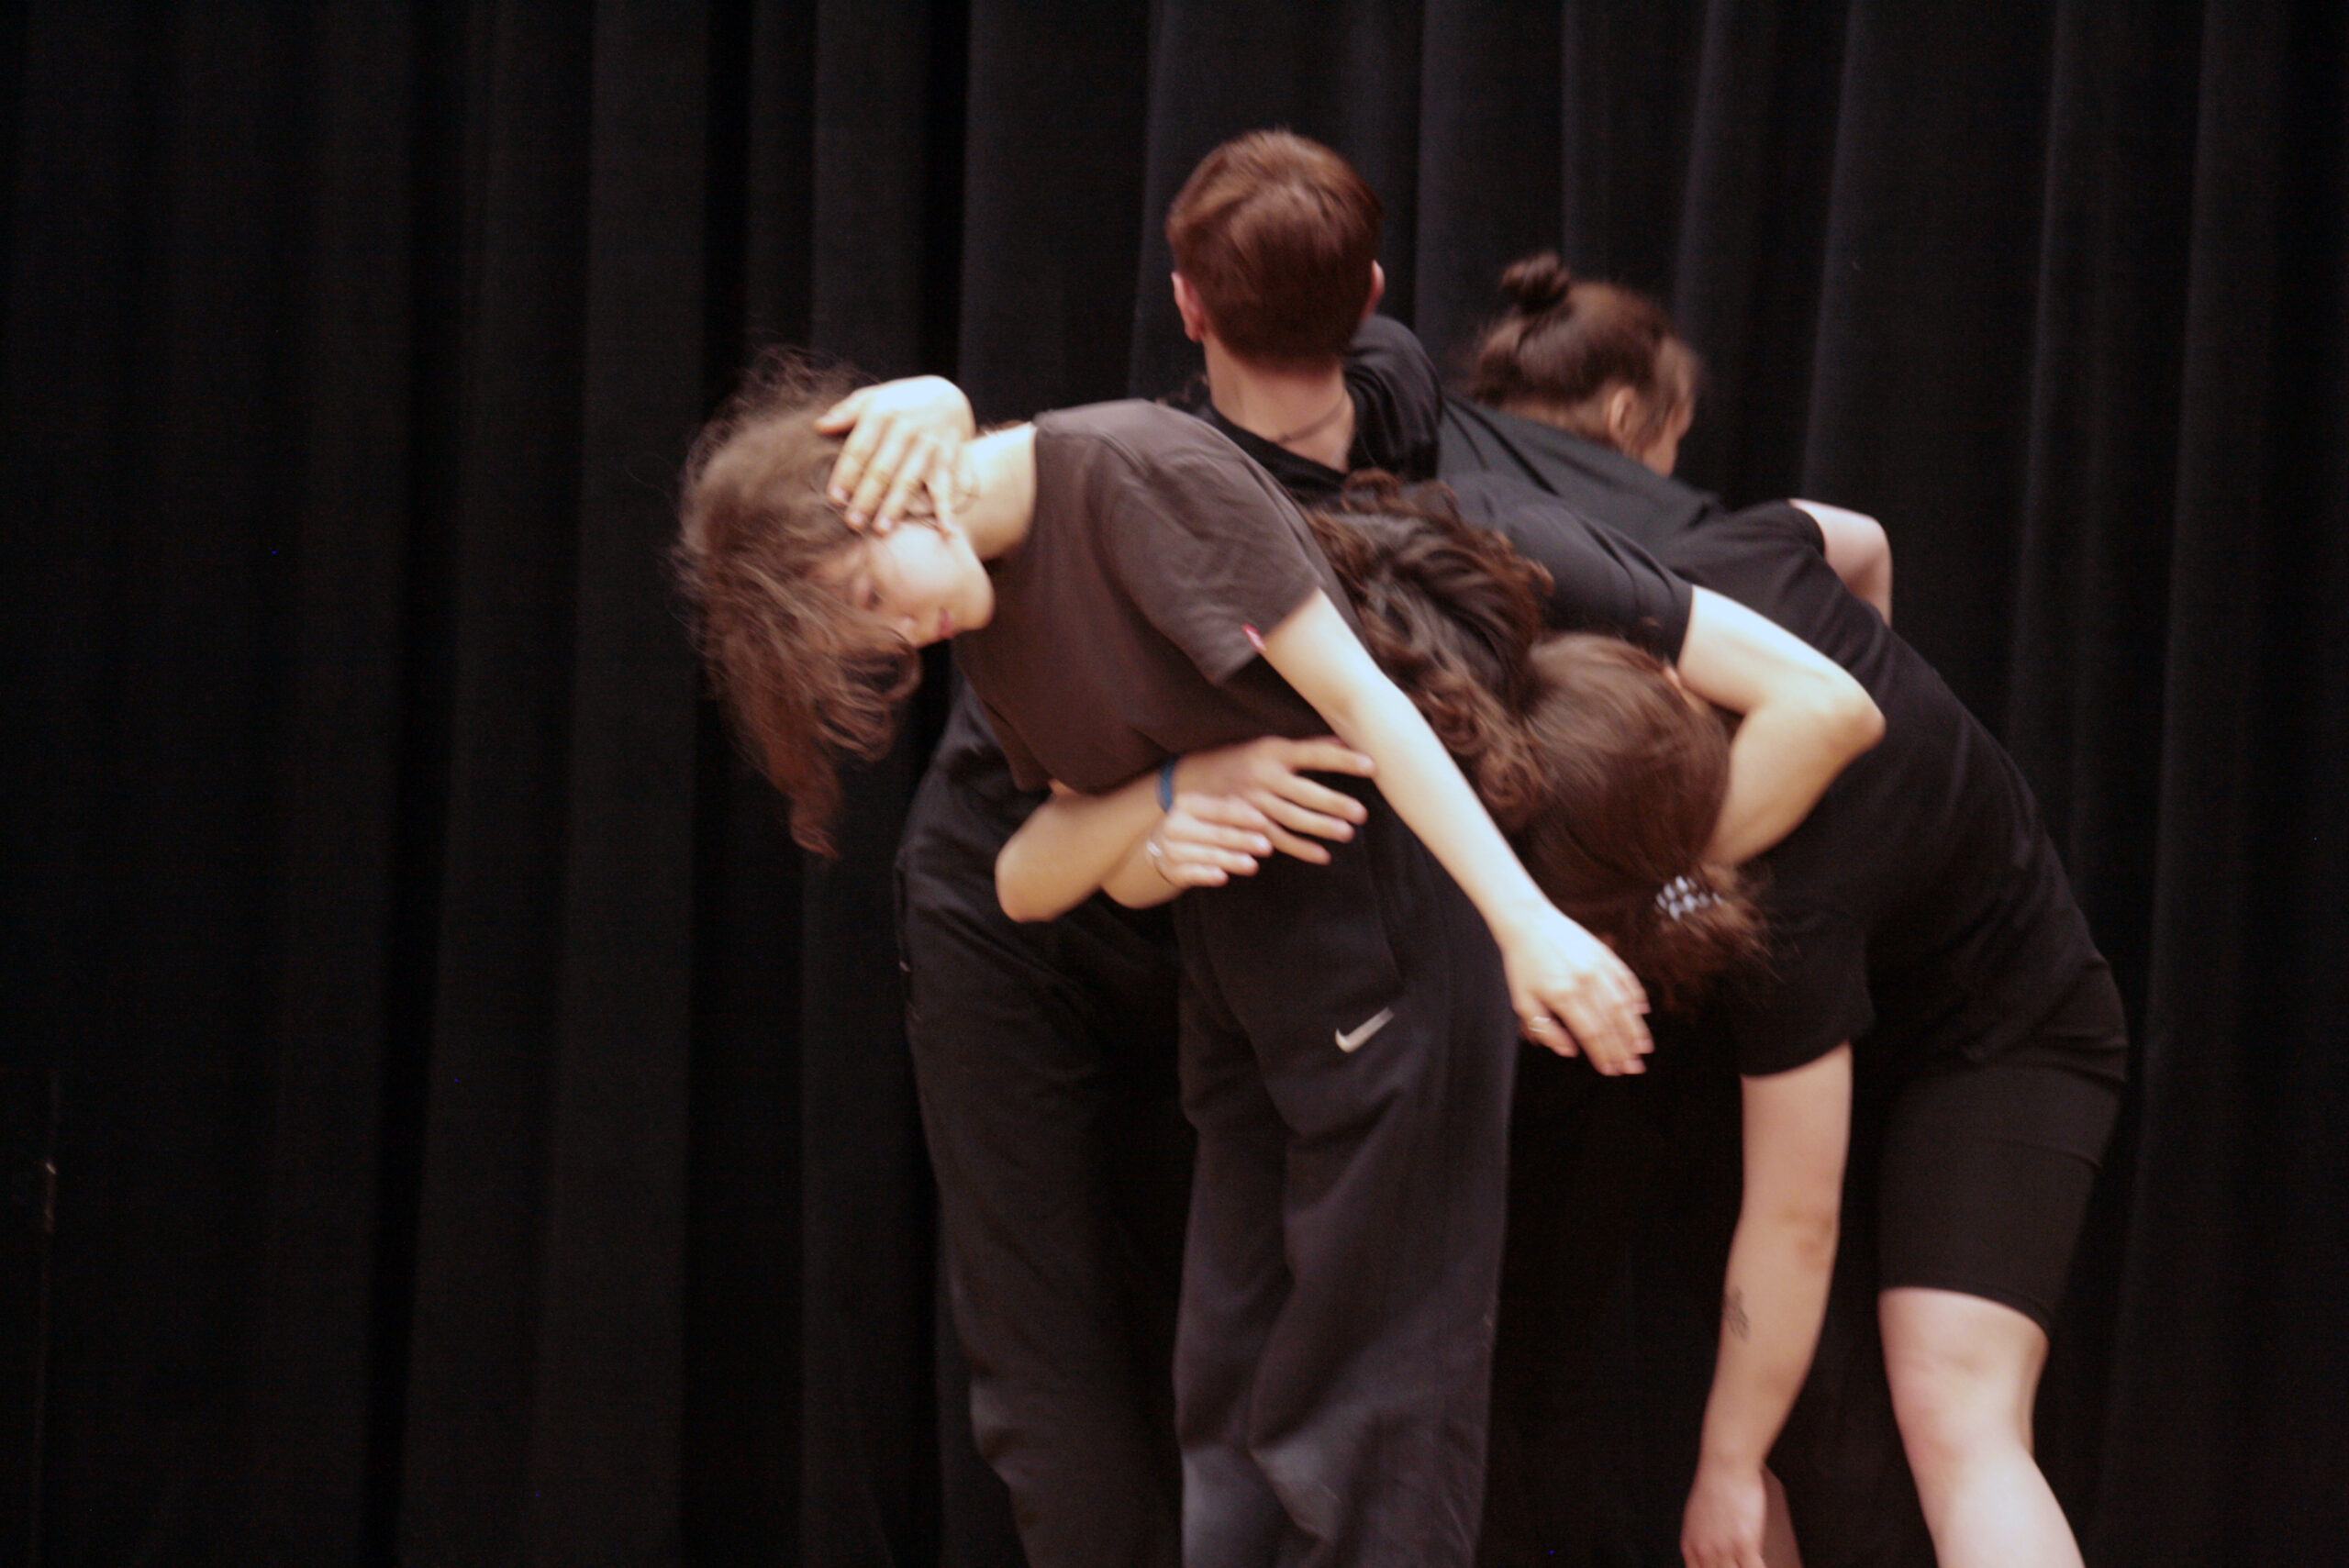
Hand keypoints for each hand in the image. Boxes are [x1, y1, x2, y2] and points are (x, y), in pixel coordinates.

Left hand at [814, 376, 974, 530]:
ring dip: (895, 507)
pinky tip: (946, 532)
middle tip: (853, 523)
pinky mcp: (948, 457)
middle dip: (867, 498)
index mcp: (882, 412)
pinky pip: (947, 487)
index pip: (859, 448)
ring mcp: (929, 444)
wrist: (948, 395)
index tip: (835, 499)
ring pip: (909, 480)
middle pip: (882, 469)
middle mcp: (907, 428)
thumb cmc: (899, 403)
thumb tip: (819, 427)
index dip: (846, 474)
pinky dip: (948, 510)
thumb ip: (847, 412)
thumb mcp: (874, 397)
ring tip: (881, 531)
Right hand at [1143, 796, 1278, 887]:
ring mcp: (1172, 849)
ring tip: (1253, 865)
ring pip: (1208, 855)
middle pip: (1217, 834)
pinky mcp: (1173, 871)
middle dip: (1244, 841)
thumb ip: (1233, 812)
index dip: (1243, 817)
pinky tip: (1223, 877)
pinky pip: (1193, 873)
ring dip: (1232, 861)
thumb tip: (1262, 813)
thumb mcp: (1211, 813)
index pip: (1220, 810)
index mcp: (1187, 804)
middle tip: (1267, 847)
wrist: (1163, 847)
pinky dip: (1208, 875)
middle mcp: (1175, 825)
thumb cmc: (1198, 826)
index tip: (1265, 822)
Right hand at [1172, 736, 1373, 865]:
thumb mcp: (1271, 745)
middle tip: (1361, 813)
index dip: (1343, 759)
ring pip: (1292, 818)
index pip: (1314, 754)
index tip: (1371, 765)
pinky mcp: (1248, 824)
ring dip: (1320, 827)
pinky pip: (1277, 839)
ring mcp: (1255, 802)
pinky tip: (1322, 855)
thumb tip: (1347, 738)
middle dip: (1333, 803)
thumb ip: (1306, 747)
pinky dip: (1300, 848)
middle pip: (1304, 792)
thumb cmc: (1243, 757)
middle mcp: (1264, 777)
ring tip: (1347, 834)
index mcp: (1273, 752)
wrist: (1194, 780)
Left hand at [1499, 905, 1651, 1072]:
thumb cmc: (1523, 965)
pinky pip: (1626, 978)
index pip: (1591, 1033)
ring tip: (1644, 1048)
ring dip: (1635, 1028)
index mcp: (1562, 995)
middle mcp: (1584, 981)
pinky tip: (1641, 1013)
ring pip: (1623, 1003)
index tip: (1610, 1071)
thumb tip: (1571, 1051)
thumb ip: (1546, 1029)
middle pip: (1611, 1022)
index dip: (1603, 1054)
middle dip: (1624, 1049)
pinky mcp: (1604, 953)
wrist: (1528, 922)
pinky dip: (1636, 996)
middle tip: (1634, 1068)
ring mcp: (1597, 966)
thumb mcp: (1523, 1000)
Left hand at [1681, 1458, 1769, 1567]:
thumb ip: (1702, 1541)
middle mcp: (1704, 1552)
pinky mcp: (1744, 1543)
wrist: (1725, 1465)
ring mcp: (1724, 1550)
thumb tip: (1711, 1554)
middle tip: (1738, 1564)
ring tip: (1750, 1562)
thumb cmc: (1715, 1485)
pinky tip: (1762, 1563)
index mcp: (1691, 1546)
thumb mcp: (1697, 1517)